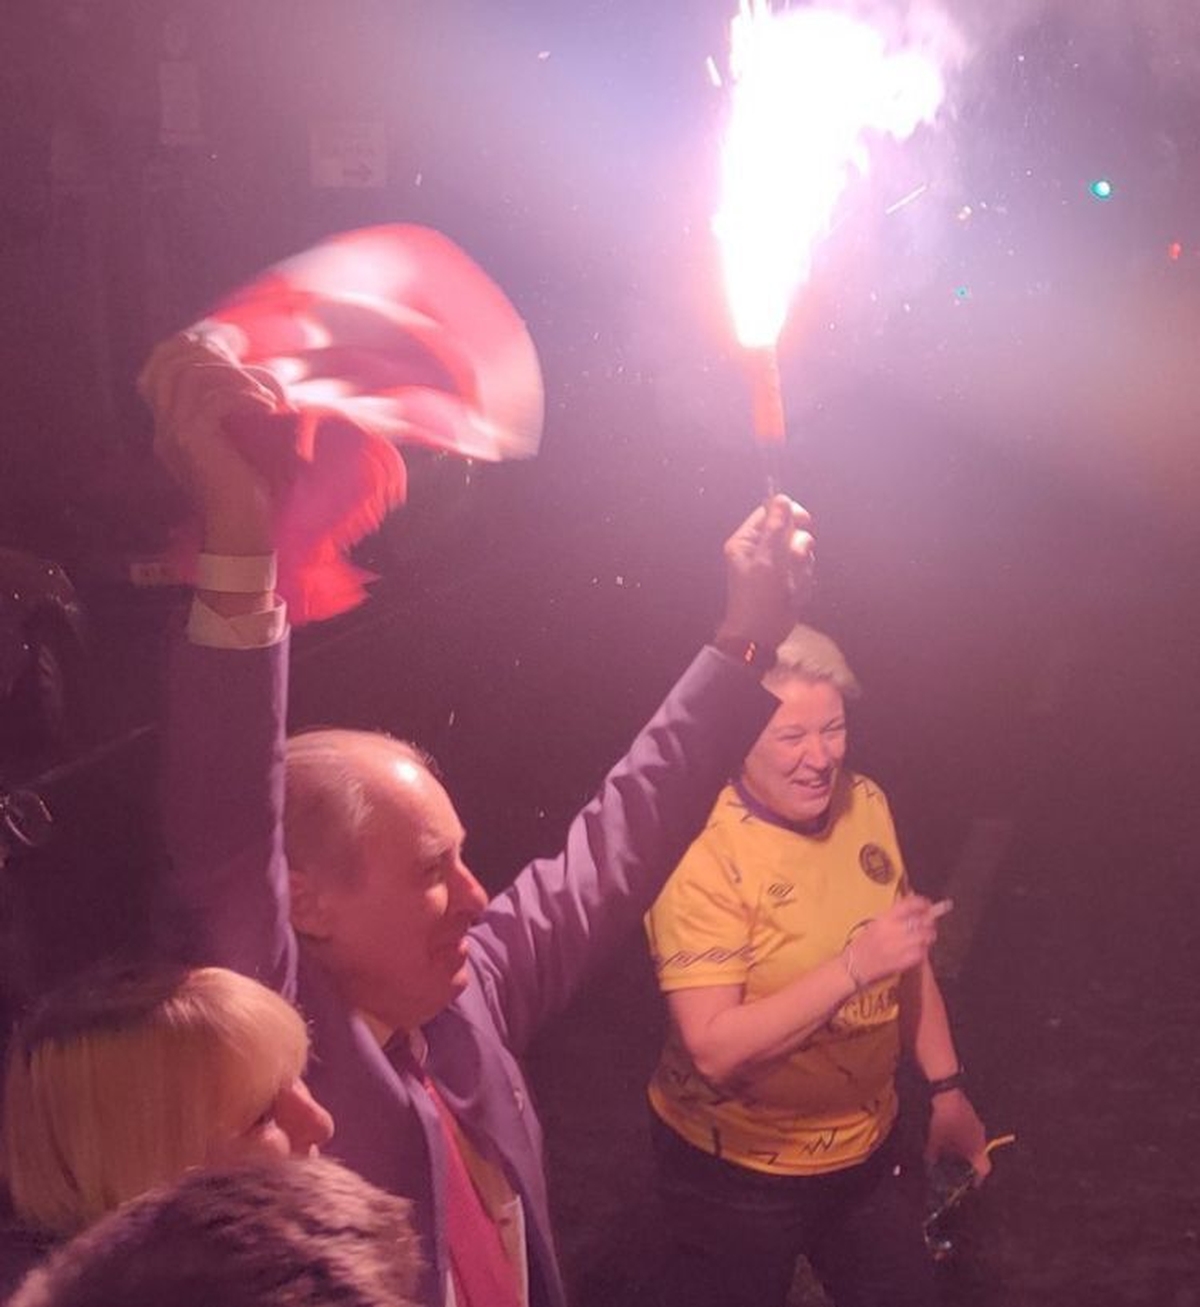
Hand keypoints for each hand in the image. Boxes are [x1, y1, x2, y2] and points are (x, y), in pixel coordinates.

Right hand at [138, 332, 282, 554]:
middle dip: (211, 351)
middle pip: (170, 362)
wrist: (240, 526)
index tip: (228, 345)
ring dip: (234, 375)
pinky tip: (268, 407)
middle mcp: (163, 427)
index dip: (189, 345)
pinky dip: (244, 396)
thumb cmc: (244, 486)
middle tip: (247, 358)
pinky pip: (213, 401)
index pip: (158, 367)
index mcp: (168, 425)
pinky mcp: (192, 442)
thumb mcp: (229, 442)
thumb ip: (223, 412)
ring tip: (265, 391)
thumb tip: (243, 376)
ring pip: (191, 376)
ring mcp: (173, 434)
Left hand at [717, 495, 814, 650]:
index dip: (788, 513)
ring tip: (791, 585)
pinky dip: (803, 581)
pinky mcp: (787, 580)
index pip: (769, 512)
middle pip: (789, 530)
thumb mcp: (766, 560)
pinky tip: (794, 594)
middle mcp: (760, 550)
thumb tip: (782, 499)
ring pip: (800, 551)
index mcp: (746, 541)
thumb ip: (775, 529)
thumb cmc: (758, 598)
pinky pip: (804, 569)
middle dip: (797, 545)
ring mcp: (775, 565)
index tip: (804, 520)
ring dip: (801, 567)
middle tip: (795, 559)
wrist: (759, 635)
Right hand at [849, 896, 951, 984]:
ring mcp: (898, 947)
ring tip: (926, 936)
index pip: (909, 905)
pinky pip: (921, 953)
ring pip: (924, 937)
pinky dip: (923, 950)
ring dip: (928, 936)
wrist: (854, 966)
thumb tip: (914, 910)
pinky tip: (919, 949)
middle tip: (930, 922)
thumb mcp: (874, 925)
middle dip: (929, 921)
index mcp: (884, 919)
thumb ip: (893, 918)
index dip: (922, 903)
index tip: (927, 904)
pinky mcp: (902, 961)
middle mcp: (892, 931)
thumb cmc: (863, 944)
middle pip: (921, 921)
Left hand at [926, 1090, 991, 1181]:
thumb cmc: (943, 1121)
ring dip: (966, 1149)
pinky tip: (950, 1135)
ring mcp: (978, 1124)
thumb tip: (929, 1165)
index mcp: (977, 1148)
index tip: (969, 1184)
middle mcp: (982, 1138)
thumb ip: (933, 1157)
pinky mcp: (972, 1113)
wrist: (946, 1092)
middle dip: (969, 1163)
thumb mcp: (935, 1141)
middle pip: (980, 1156)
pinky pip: (970, 1131)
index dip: (977, 1179)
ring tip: (952, 1152)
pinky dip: (962, 1137)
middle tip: (958, 1168)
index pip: (984, 1169)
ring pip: (975, 1142)